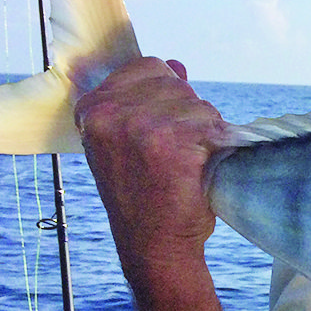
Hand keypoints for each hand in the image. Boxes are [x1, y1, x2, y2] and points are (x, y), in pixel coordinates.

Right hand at [75, 57, 227, 283]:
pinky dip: (218, 143)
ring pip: (197, 103)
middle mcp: (109, 112)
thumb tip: (177, 66)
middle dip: (187, 113)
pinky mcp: (172, 142)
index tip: (161, 131)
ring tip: (186, 163)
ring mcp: (140, 125)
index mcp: (92, 108)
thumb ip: (145, 101)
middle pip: (175, 83)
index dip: (168, 96)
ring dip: (204, 130)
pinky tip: (201, 167)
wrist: (154, 244)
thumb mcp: (127, 141)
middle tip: (175, 153)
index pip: (148, 67)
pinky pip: (213, 124)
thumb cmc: (146, 193)